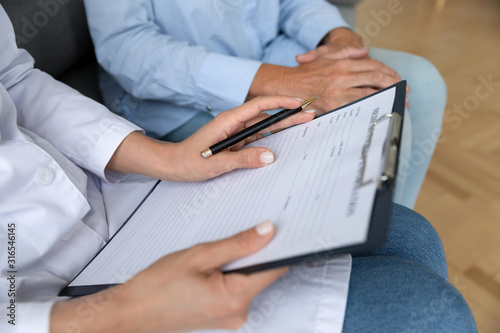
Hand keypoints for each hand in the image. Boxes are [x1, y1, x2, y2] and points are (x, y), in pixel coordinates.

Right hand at [51, 221, 287, 332]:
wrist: (133, 312)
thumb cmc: (157, 286)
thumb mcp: (199, 256)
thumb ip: (237, 244)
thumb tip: (266, 232)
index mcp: (234, 298)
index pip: (274, 268)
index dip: (281, 247)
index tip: (283, 229)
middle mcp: (238, 313)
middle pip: (263, 274)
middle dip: (255, 253)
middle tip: (239, 235)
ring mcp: (231, 318)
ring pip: (250, 281)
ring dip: (241, 264)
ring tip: (215, 255)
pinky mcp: (224, 316)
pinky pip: (238, 290)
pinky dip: (232, 275)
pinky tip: (213, 269)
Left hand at [166, 96, 314, 180]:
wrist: (173, 165)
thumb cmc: (189, 161)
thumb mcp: (217, 163)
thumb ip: (243, 159)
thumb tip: (269, 157)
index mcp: (228, 121)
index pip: (259, 106)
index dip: (280, 103)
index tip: (298, 104)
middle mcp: (234, 123)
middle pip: (265, 115)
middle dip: (288, 114)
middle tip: (310, 114)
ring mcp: (236, 132)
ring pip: (264, 126)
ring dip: (283, 125)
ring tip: (304, 125)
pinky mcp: (236, 142)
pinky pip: (258, 138)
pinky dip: (272, 138)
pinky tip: (285, 140)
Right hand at [294, 28, 409, 107]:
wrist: (286, 86)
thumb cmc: (305, 73)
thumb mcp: (325, 57)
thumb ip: (346, 53)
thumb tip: (365, 51)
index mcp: (342, 64)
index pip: (372, 66)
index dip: (388, 72)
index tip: (397, 79)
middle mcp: (342, 76)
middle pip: (375, 78)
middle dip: (393, 84)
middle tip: (404, 91)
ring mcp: (338, 91)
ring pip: (369, 92)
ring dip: (386, 97)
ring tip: (396, 102)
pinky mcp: (333, 105)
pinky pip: (356, 106)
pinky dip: (370, 107)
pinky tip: (378, 110)